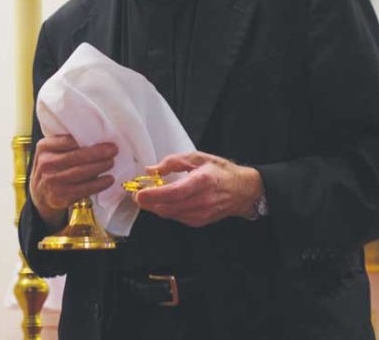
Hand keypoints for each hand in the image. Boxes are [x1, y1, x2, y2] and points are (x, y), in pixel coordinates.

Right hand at [30, 134, 117, 230]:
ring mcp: (52, 181)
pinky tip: (109, 179)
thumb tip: (96, 139)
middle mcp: (46, 164)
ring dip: (100, 166)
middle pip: (76, 156)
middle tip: (113, 150)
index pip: (66, 141)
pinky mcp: (61, 196)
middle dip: (98, 153)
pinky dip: (99, 184)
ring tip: (112, 162)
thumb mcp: (50, 152)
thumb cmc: (52, 168)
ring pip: (81, 172)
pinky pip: (84, 188)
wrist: (40, 195)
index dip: (84, 139)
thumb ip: (64, 145)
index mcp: (43, 148)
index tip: (102, 137)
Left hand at [133, 151, 262, 227]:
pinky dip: (165, 210)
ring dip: (154, 207)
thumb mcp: (198, 158)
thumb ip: (173, 162)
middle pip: (168, 206)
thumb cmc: (221, 172)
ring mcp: (201, 214)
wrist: (243, 191)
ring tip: (145, 197)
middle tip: (135, 195)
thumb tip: (151, 170)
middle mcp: (202, 201)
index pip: (174, 193)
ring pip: (170, 214)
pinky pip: (176, 217)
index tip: (139, 194)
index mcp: (202, 182)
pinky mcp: (199, 222)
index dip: (154, 195)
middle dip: (148, 203)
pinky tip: (161, 202)